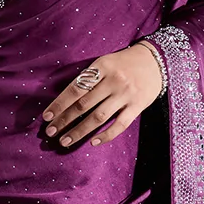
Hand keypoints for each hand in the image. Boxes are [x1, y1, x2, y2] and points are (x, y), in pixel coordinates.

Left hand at [40, 41, 164, 148]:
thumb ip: (89, 78)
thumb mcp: (105, 62)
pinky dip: (106, 135)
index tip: (47, 117)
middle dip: (64, 120)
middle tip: (50, 132)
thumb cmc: (124, 63)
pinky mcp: (138, 106)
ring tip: (65, 141)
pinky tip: (92, 142)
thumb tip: (65, 101)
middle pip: (83, 105)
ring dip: (79, 131)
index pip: (75, 89)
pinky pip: (119, 125)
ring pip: (98, 117)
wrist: (156, 60)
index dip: (59, 104)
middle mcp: (113, 81)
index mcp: (101, 67)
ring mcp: (126, 94)